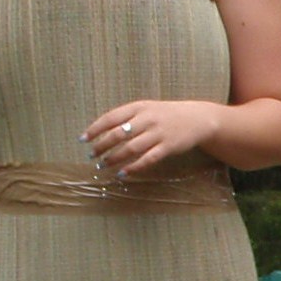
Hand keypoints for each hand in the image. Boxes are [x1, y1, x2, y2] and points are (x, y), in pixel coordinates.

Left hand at [82, 99, 224, 175]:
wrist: (198, 118)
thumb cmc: (167, 115)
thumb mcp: (147, 109)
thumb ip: (128, 117)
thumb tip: (103, 131)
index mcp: (138, 107)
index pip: (110, 118)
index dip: (95, 129)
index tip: (83, 140)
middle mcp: (147, 119)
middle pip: (118, 134)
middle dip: (102, 146)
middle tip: (92, 155)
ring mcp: (158, 133)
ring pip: (130, 148)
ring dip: (114, 158)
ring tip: (104, 165)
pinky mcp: (168, 147)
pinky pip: (147, 159)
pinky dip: (134, 167)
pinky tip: (124, 173)